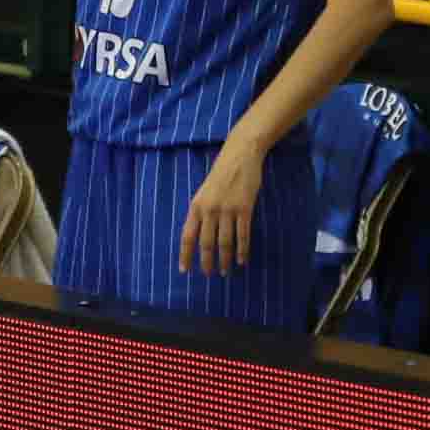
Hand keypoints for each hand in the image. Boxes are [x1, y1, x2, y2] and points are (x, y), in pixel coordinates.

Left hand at [179, 137, 263, 276]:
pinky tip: (242, 260)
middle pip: (206, 243)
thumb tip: (198, 235)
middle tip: (208, 275)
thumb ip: (201, 211)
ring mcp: (228, 210)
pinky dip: (242, 250)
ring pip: (225, 242)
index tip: (184, 270)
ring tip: (225, 271)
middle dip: (207, 262)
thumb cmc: (222, 173)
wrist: (240, 155)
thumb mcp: (204, 191)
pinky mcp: (245, 209)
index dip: (185, 254)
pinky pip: (243, 235)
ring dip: (225, 259)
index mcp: (196, 205)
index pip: (187, 236)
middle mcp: (210, 210)